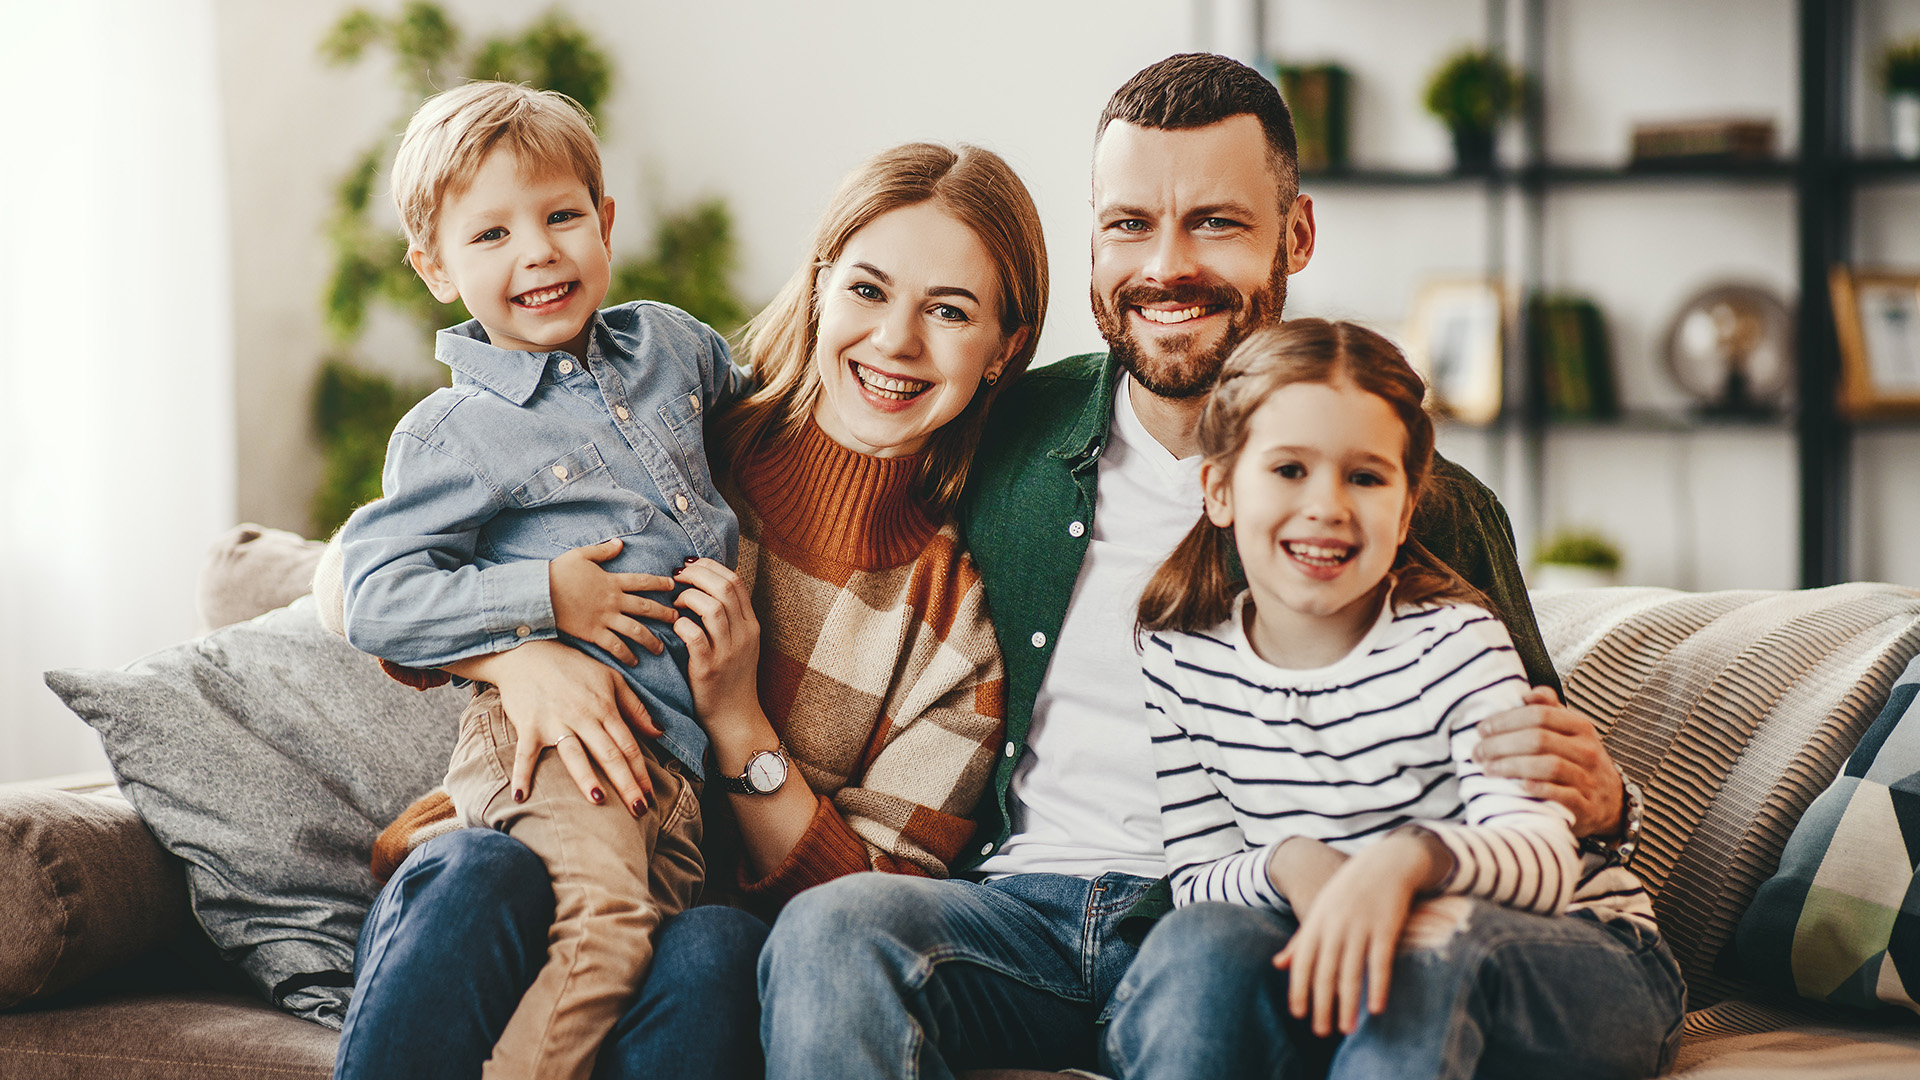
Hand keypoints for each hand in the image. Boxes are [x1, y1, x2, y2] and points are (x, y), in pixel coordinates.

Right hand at [446, 640, 662, 815]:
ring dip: (585, 777)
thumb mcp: (611, 679)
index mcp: (605, 708)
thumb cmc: (573, 667)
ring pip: (574, 754)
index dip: (641, 772)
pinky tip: (521, 795)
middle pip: (608, 754)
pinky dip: (521, 773)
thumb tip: (658, 732)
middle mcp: (582, 717)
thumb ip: (635, 707)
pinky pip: (525, 753)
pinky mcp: (529, 725)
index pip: (628, 745)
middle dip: (626, 783)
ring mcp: (555, 722)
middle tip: (639, 810)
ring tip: (598, 800)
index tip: (650, 796)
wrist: (528, 651)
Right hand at [549, 539, 678, 665]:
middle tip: (677, 619)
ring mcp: (604, 618)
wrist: (538, 593)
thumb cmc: (557, 572)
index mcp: (612, 581)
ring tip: (661, 649)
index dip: (659, 583)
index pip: (642, 581)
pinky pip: (615, 646)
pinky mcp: (593, 633)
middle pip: (646, 608)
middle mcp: (613, 601)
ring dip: (650, 640)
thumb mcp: (581, 555)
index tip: (672, 586)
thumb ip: (603, 551)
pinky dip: (626, 654)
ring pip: (635, 630)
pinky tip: (634, 662)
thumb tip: (620, 543)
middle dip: (664, 614)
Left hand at [671, 558, 762, 730]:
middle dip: (696, 575)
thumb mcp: (740, 643)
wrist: (735, 718)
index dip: (709, 567)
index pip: (734, 581)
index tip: (689, 567)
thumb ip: (729, 617)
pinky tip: (675, 626)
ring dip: (688, 597)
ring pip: (713, 608)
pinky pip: (695, 637)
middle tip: (676, 578)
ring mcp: (728, 652)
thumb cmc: (731, 678)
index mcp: (751, 625)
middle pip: (724, 588)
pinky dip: (682, 625)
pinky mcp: (709, 670)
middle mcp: (744, 635)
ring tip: (675, 603)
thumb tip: (705, 585)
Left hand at [1273, 830, 1446, 1036]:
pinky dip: (1377, 986)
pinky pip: (1380, 962)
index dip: (1299, 989)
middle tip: (1321, 1032)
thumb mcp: (1320, 910)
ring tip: (1346, 1029)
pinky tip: (1375, 1008)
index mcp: (1316, 922)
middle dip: (1321, 1005)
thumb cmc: (1348, 891)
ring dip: (1348, 1004)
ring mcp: (1361, 926)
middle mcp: (1335, 926)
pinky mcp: (1386, 927)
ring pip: (1350, 972)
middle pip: (1325, 972)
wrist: (1385, 863)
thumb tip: (1277, 965)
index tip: (1298, 1014)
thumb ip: (1301, 940)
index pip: (1303, 962)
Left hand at [1474, 687, 1625, 837]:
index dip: (1506, 720)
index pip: (1540, 714)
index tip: (1482, 729)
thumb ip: (1549, 709)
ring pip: (1549, 766)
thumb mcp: (1571, 731)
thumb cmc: (1579, 761)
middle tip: (1478, 751)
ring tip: (1488, 768)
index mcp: (1580, 727)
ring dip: (1512, 766)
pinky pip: (1563, 795)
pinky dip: (1539, 789)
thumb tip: (1526, 694)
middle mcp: (1586, 750)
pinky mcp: (1585, 806)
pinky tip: (1518, 786)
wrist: (1610, 802)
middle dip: (1501, 744)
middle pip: (1539, 739)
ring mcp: (1588, 778)